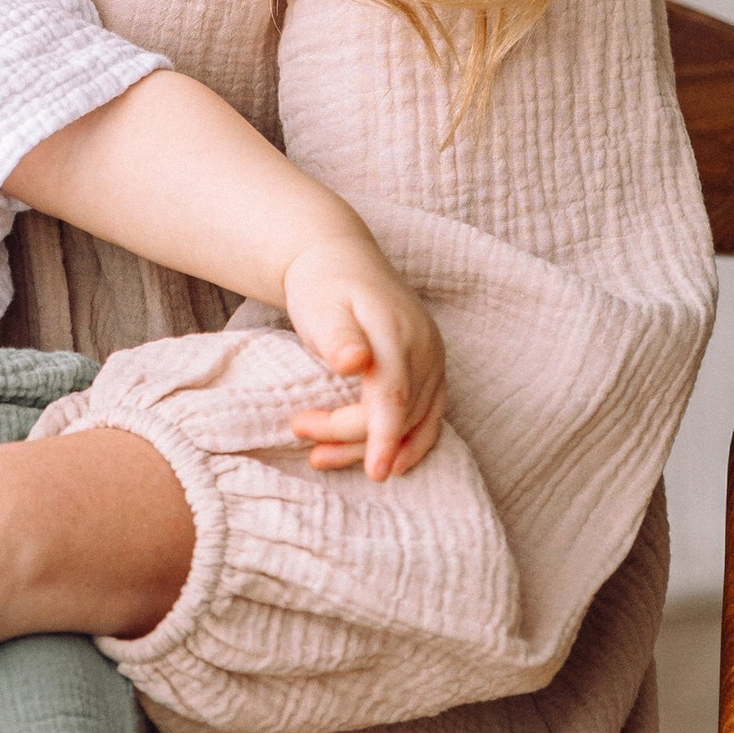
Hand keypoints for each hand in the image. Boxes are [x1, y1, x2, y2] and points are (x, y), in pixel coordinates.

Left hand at [280, 234, 445, 480]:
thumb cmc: (324, 286)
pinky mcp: (432, 369)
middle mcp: (425, 348)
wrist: (342, 259)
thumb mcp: (321, 305)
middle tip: (300, 432)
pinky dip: (408, 443)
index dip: (383, 435)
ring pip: (416, 421)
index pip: (394, 394)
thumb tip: (356, 362)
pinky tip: (384, 460)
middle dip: (353, 438)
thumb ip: (338, 336)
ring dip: (376, 448)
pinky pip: (428, 417)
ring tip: (321, 457)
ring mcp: (433, 359)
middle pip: (401, 413)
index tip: (375, 473)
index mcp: (398, 332)